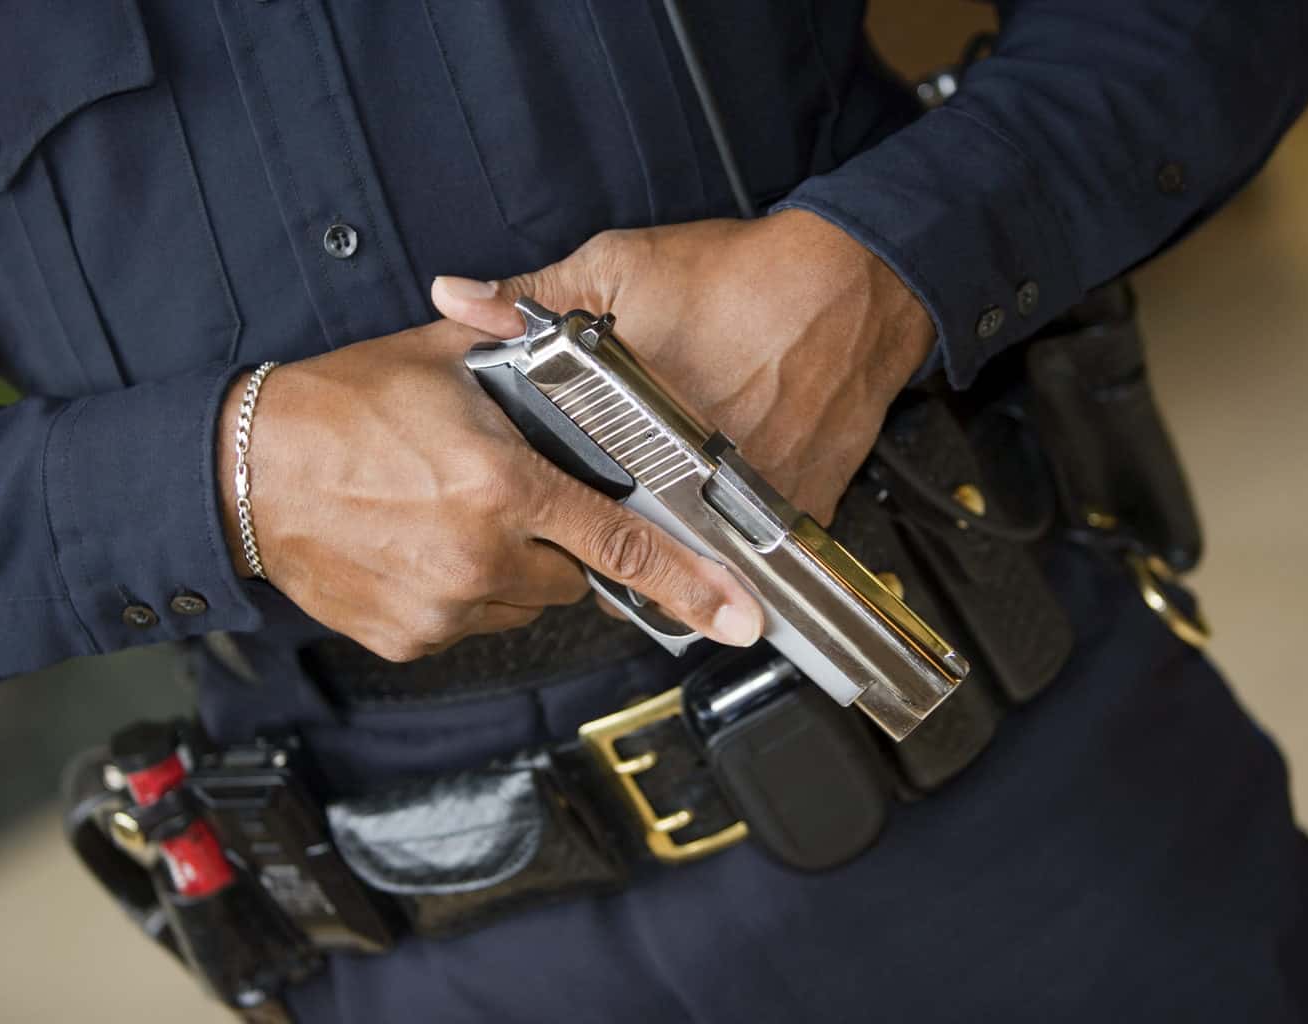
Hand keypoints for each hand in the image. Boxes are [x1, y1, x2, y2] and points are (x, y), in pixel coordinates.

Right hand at [215, 320, 763, 661]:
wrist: (244, 471)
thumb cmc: (335, 411)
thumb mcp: (437, 362)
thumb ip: (515, 351)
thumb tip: (559, 329)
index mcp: (503, 487)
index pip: (619, 545)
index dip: (689, 583)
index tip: (735, 613)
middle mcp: (482, 556)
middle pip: (572, 576)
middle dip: (560, 543)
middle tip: (508, 498)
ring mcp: (445, 606)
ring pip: (524, 602)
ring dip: (511, 569)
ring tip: (453, 518)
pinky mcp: (412, 638)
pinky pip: (470, 623)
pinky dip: (463, 594)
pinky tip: (422, 548)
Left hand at [431, 210, 934, 523]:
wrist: (854, 282)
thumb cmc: (744, 275)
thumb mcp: (621, 267)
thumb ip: (532, 294)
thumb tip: (453, 299)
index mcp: (641, 427)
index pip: (582, 517)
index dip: (558, 533)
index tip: (545, 533)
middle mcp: (698, 475)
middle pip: (642, 552)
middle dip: (616, 552)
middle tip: (599, 537)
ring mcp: (755, 497)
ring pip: (699, 563)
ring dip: (676, 553)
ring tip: (658, 533)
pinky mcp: (806, 502)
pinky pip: (761, 551)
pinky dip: (738, 544)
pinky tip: (722, 521)